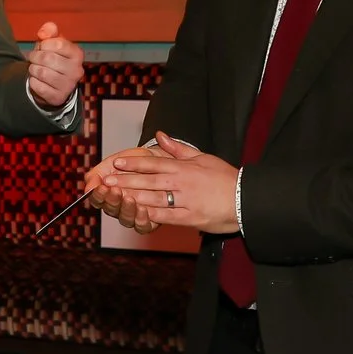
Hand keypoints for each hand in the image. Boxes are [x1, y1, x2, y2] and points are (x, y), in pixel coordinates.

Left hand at [27, 21, 82, 110]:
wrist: (52, 84)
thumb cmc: (52, 58)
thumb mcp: (51, 42)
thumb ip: (49, 31)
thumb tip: (43, 33)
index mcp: (77, 54)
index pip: (58, 43)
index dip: (44, 44)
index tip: (42, 47)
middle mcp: (77, 71)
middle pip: (48, 58)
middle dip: (35, 56)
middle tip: (34, 58)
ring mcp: (68, 86)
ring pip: (42, 72)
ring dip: (33, 69)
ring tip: (35, 69)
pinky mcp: (58, 97)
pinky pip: (38, 86)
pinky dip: (33, 82)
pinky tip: (37, 80)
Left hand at [83, 135, 237, 234]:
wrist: (244, 199)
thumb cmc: (225, 177)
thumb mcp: (203, 157)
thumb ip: (179, 149)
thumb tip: (160, 136)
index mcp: (184, 168)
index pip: (154, 163)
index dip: (133, 163)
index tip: (116, 163)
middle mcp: (182, 183)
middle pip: (149, 181)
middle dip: (126, 180)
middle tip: (107, 180)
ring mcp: (185, 201)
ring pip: (154, 198)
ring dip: (133, 197)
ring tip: (116, 195)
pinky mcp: (189, 218)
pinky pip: (166, 216)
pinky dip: (151, 215)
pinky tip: (136, 213)